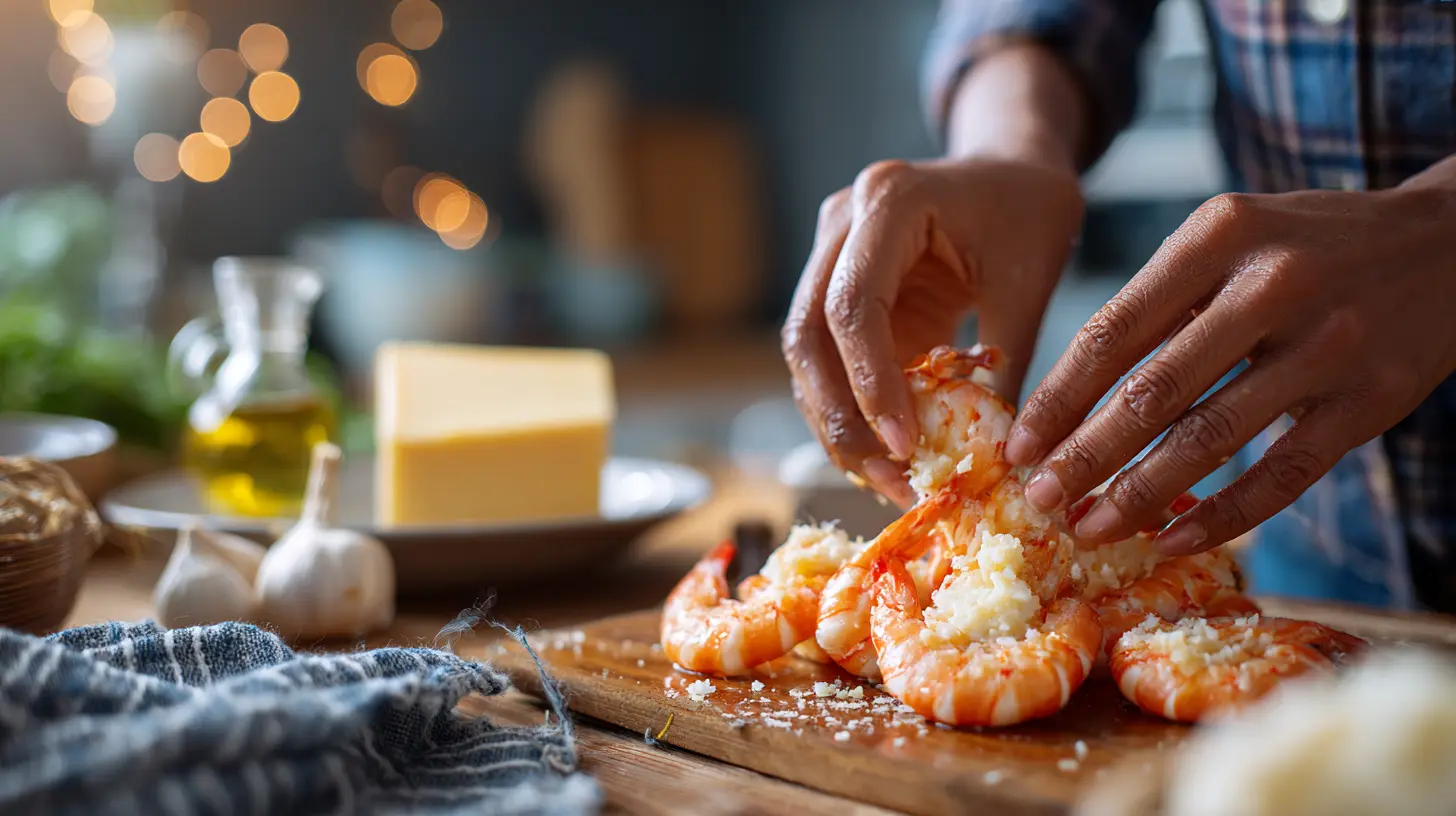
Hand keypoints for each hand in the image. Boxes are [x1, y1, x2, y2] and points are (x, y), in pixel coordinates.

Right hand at [782, 157, 1082, 504]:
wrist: (1011, 169)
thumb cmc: (1028, 212)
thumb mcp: (1030, 284)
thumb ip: (1006, 366)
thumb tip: (993, 460)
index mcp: (890, 201)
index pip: (853, 305)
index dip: (870, 382)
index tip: (905, 445)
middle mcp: (842, 223)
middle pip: (807, 334)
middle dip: (840, 417)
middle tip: (884, 477)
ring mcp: (830, 254)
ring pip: (805, 354)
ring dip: (838, 422)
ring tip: (886, 480)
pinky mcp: (837, 289)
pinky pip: (828, 359)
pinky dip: (851, 409)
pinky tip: (885, 454)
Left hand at [1007, 184, 1455, 553]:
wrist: (1446, 242)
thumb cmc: (1307, 245)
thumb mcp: (1230, 239)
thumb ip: (1161, 303)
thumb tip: (1068, 400)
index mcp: (1219, 235)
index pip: (1114, 331)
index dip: (1059, 398)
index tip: (1018, 445)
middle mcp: (1272, 284)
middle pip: (1153, 392)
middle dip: (1085, 457)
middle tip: (1040, 500)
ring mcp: (1328, 345)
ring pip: (1211, 440)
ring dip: (1139, 495)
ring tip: (1090, 529)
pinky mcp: (1370, 401)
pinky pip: (1280, 475)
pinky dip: (1221, 517)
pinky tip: (1171, 540)